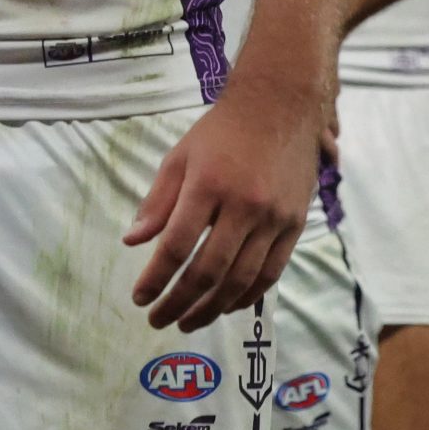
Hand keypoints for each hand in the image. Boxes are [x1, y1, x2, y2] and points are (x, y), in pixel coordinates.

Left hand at [125, 81, 314, 330]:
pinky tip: (227, 306)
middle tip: (159, 320)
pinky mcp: (295, 226)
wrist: (280, 108)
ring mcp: (274, 219)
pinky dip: (248, 295)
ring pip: (242, 279)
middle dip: (180, 302)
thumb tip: (133, 241)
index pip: (177, 245)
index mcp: (207, 186)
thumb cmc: (220, 132)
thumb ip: (157, 202)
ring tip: (189, 321)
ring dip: (213, 307)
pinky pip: (271, 272)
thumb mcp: (179, 157)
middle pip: (209, 270)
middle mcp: (243, 206)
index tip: (139, 298)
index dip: (156, 277)